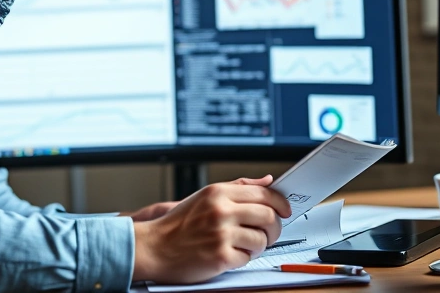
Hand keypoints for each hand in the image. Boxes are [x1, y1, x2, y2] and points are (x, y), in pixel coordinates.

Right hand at [131, 175, 290, 283]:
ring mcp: (220, 234)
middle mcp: (220, 210)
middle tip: (268, 233)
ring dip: (258, 246)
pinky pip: (248, 258)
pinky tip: (229, 255)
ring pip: (262, 239)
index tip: (285, 210)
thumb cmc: (178, 224)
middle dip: (274, 228)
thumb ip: (238, 187)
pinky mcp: (220, 257)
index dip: (281, 203)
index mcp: (218, 193)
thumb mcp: (205, 197)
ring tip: (244, 246)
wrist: (154, 247)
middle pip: (269, 216)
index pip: (264, 193)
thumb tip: (267, 180)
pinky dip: (242, 259)